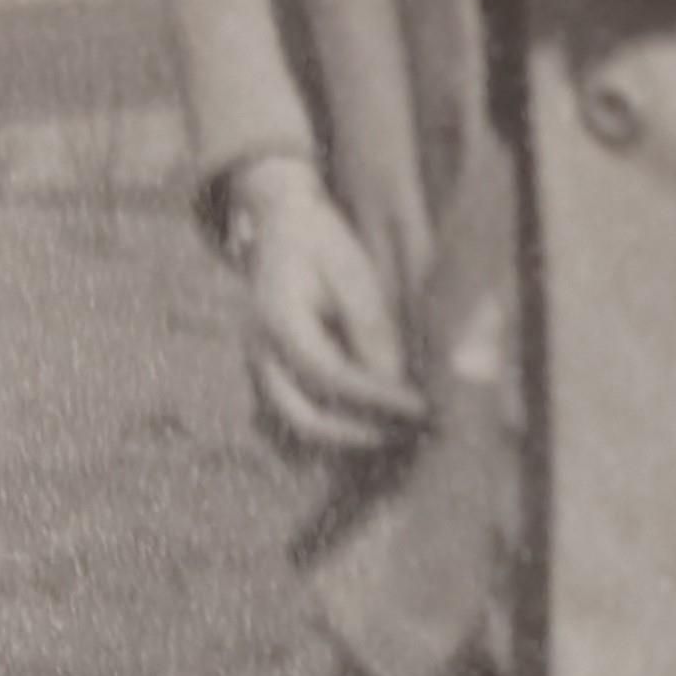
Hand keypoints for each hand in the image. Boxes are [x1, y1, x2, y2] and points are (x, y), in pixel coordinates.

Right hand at [236, 165, 425, 457]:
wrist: (280, 232)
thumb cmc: (322, 246)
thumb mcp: (353, 272)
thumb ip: (370, 326)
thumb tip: (393, 382)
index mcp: (278, 320)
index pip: (329, 375)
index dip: (377, 398)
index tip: (420, 407)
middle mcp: (257, 353)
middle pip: (302, 418)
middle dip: (360, 434)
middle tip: (409, 433)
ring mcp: (255, 371)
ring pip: (291, 431)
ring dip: (342, 443)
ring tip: (394, 436)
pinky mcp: (262, 382)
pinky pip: (286, 429)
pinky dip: (322, 439)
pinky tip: (364, 432)